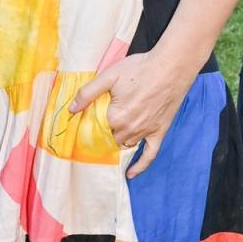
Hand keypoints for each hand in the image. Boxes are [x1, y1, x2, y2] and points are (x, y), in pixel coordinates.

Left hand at [68, 53, 190, 177]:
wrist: (171, 67)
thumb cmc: (139, 69)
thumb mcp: (109, 75)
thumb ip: (88, 93)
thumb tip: (71, 109)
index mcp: (115, 117)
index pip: (96, 129)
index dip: (90, 125)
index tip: (85, 121)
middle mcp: (130, 129)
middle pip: (110, 139)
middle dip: (103, 134)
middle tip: (98, 127)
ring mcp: (146, 132)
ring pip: (125, 145)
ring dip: (117, 143)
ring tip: (109, 140)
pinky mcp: (159, 132)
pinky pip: (149, 155)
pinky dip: (140, 166)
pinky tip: (131, 174)